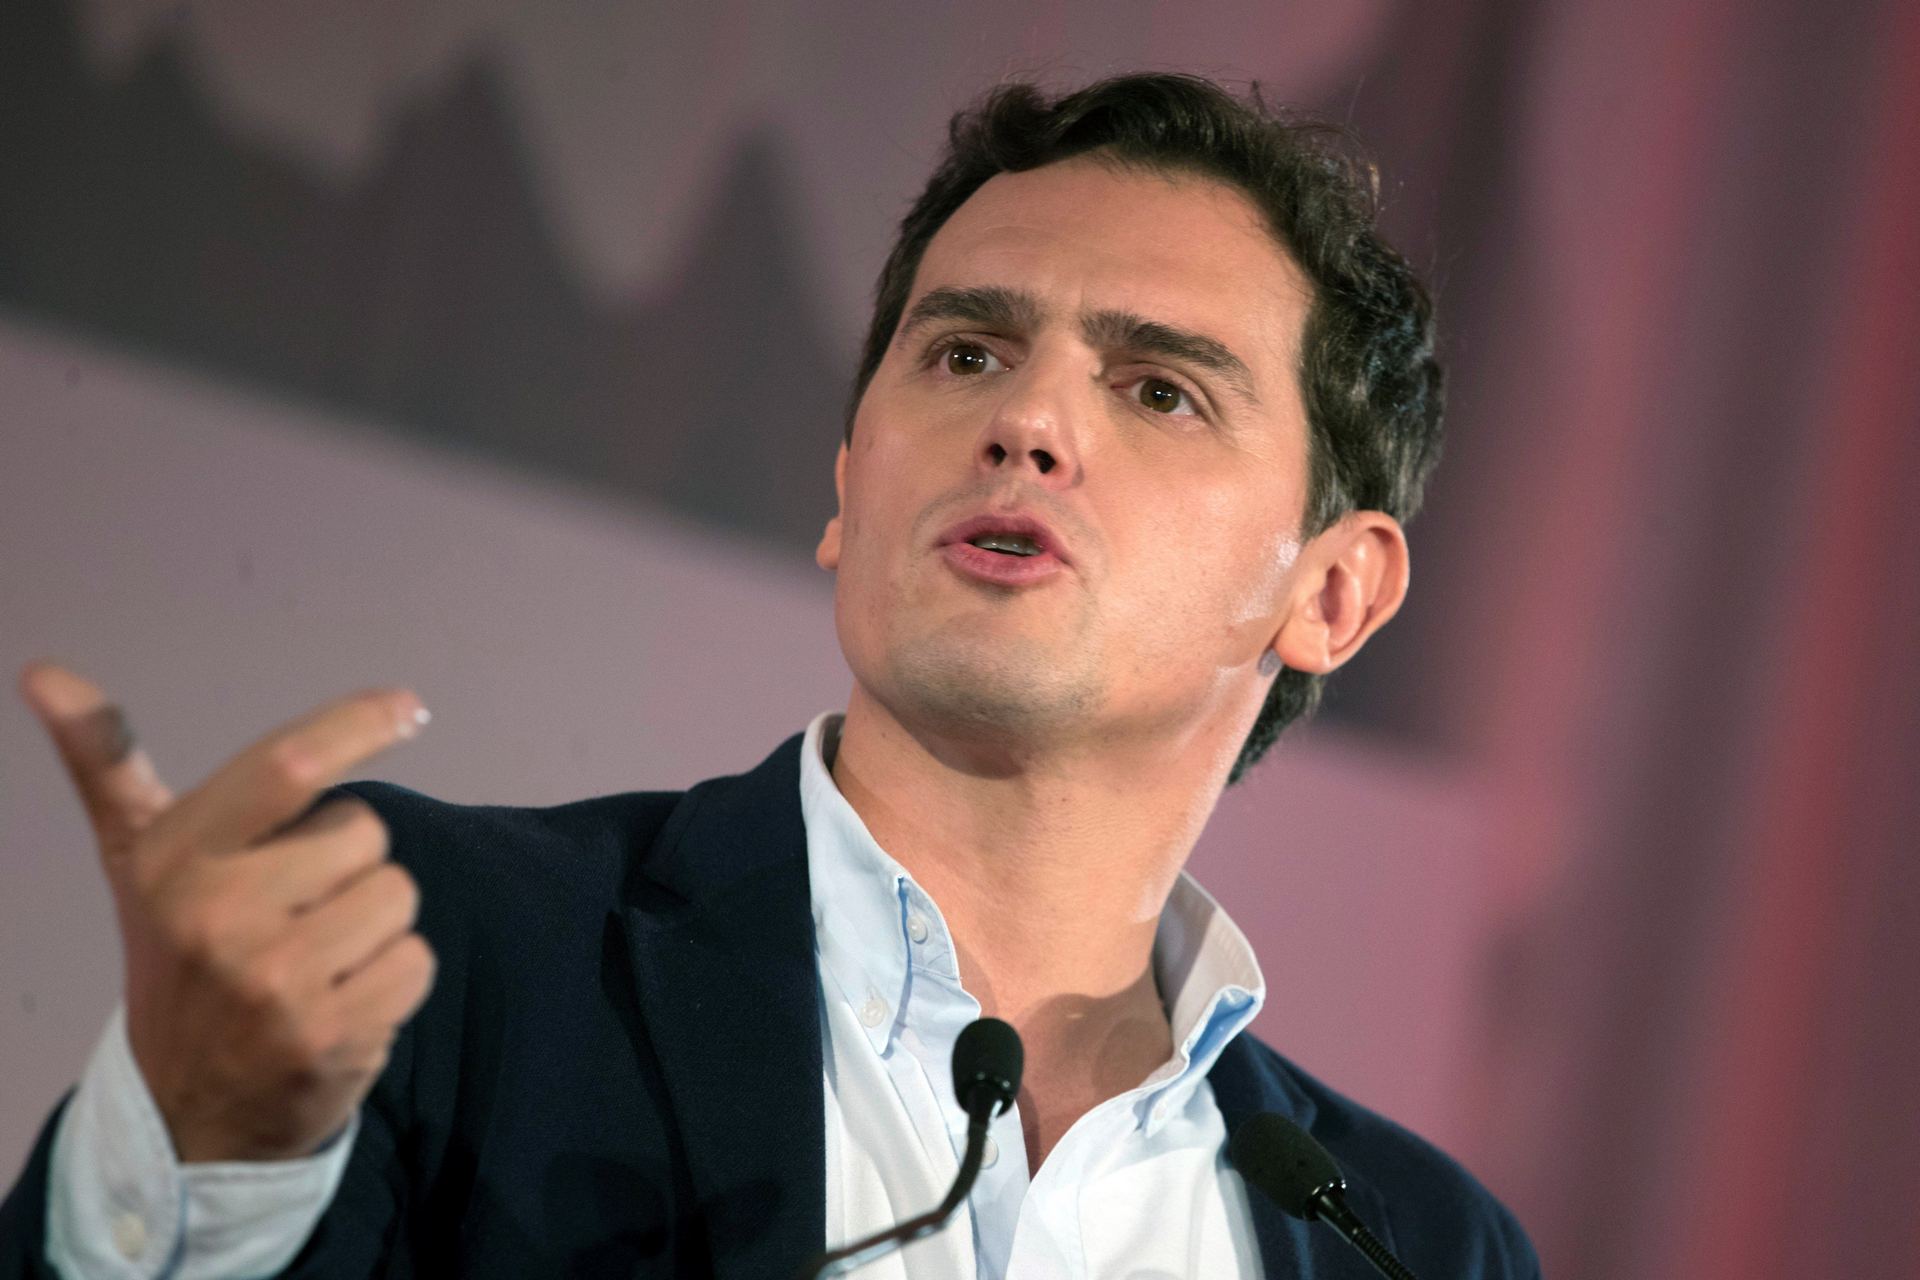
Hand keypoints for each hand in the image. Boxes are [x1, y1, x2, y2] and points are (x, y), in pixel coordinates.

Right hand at [20, 661, 436, 1162]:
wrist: (187, 1106)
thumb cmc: (178, 953)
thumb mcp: (138, 859)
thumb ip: (106, 762)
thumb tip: (41, 671)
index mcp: (173, 857)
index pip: (288, 765)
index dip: (356, 723)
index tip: (407, 705)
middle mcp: (216, 915)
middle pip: (366, 832)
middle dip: (348, 863)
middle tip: (294, 909)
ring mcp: (272, 981)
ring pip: (398, 895)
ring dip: (375, 924)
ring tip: (315, 956)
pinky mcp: (326, 1035)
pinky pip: (416, 962)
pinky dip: (394, 980)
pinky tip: (339, 1000)